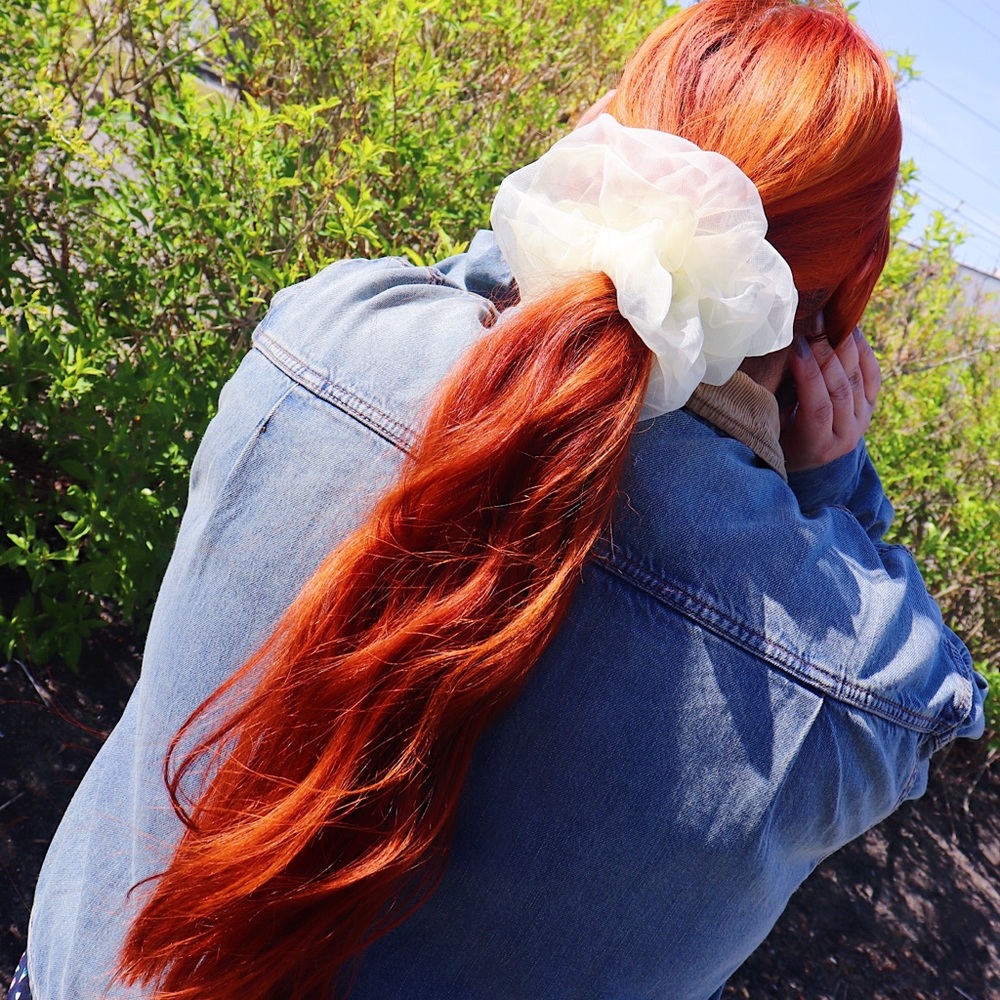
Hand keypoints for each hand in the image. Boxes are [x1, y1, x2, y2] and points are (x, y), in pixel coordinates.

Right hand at [780, 323, 880, 472]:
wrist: (804, 455)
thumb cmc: (776, 439)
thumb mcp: (771, 429)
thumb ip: (775, 402)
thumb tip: (773, 359)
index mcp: (817, 446)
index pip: (819, 407)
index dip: (810, 375)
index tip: (797, 345)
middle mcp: (846, 436)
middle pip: (840, 387)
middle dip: (826, 351)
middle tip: (813, 321)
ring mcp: (862, 420)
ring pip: (857, 377)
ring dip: (842, 345)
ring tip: (828, 318)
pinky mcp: (870, 406)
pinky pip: (872, 374)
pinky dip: (862, 349)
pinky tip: (850, 328)